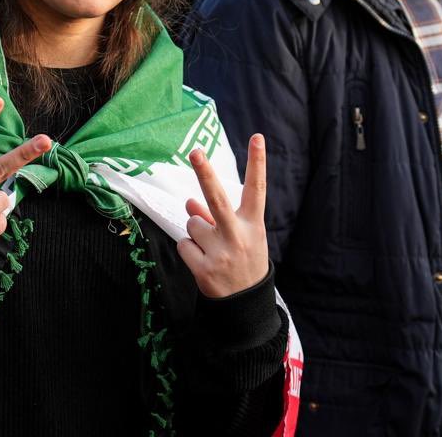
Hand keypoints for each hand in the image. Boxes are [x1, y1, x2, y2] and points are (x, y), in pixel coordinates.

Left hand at [177, 135, 269, 297]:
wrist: (246, 304)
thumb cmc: (244, 260)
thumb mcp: (241, 236)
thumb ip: (216, 216)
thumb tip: (189, 202)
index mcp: (252, 224)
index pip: (256, 188)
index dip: (257, 162)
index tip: (257, 138)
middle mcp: (238, 235)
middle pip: (217, 199)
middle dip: (205, 173)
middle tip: (195, 152)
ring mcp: (221, 253)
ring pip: (192, 224)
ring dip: (196, 233)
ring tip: (212, 249)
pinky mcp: (204, 269)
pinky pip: (184, 245)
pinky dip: (189, 250)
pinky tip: (203, 261)